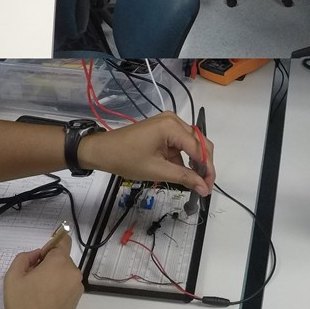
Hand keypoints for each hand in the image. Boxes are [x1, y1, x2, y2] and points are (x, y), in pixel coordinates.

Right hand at [0, 237, 82, 308]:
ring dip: (53, 276)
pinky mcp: (77, 300)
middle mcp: (73, 273)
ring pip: (64, 273)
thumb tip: (37, 255)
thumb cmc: (21, 304)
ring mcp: (77, 287)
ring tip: (36, 292)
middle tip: (31, 277)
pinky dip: (58, 288)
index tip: (43, 252)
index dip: (53, 243)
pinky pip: (67, 286)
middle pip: (62, 259)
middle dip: (48, 264)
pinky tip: (44, 301)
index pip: (63, 242)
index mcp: (59, 263)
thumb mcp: (13, 276)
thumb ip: (25, 257)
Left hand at [77, 112, 214, 195]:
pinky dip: (182, 159)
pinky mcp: (163, 130)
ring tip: (195, 182)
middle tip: (205, 185)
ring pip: (191, 145)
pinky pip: (180, 145)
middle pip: (199, 143)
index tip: (209, 187)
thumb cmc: (126, 159)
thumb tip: (204, 188)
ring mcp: (168, 124)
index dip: (207, 169)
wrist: (100, 151)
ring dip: (194, 163)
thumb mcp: (156, 170)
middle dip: (204, 165)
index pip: (199, 148)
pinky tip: (183, 173)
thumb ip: (184, 177)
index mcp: (172, 126)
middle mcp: (174, 120)